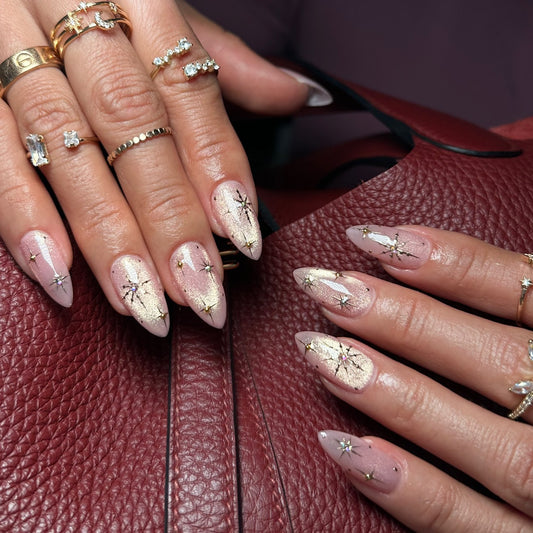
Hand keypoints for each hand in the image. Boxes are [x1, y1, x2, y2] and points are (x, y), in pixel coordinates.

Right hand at [0, 0, 328, 333]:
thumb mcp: (164, 15)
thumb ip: (224, 61)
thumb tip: (299, 93)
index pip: (186, 89)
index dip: (216, 165)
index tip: (242, 235)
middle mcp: (75, 24)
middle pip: (131, 126)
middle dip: (168, 216)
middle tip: (200, 290)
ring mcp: (11, 55)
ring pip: (66, 150)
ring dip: (108, 235)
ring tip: (144, 302)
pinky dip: (22, 215)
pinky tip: (58, 274)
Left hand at [294, 225, 532, 530]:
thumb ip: (514, 311)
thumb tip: (419, 256)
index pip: (526, 294)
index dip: (452, 262)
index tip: (373, 240)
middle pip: (500, 362)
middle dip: (406, 321)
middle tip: (327, 289)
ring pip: (485, 442)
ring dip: (394, 393)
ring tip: (320, 352)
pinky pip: (470, 525)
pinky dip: (409, 488)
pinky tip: (344, 446)